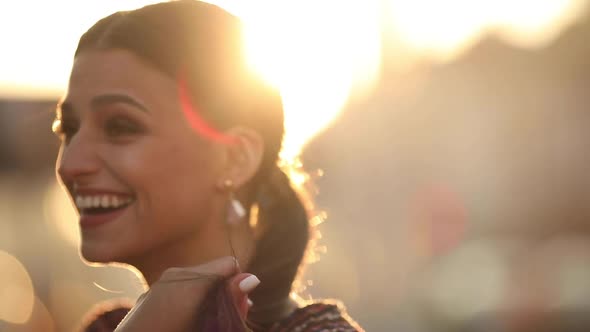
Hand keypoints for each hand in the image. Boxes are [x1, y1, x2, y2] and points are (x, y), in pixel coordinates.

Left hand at [114, 256, 259, 331]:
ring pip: (196, 281)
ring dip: (206, 297)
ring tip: (205, 321)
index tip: (238, 307)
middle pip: (213, 272)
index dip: (237, 286)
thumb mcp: (208, 324)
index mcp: (192, 279)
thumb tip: (253, 278)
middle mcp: (175, 274)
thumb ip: (231, 300)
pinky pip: (178, 289)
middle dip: (223, 292)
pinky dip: (188, 301)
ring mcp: (159, 284)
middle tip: (225, 318)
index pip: (229, 264)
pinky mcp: (149, 296)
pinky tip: (186, 321)